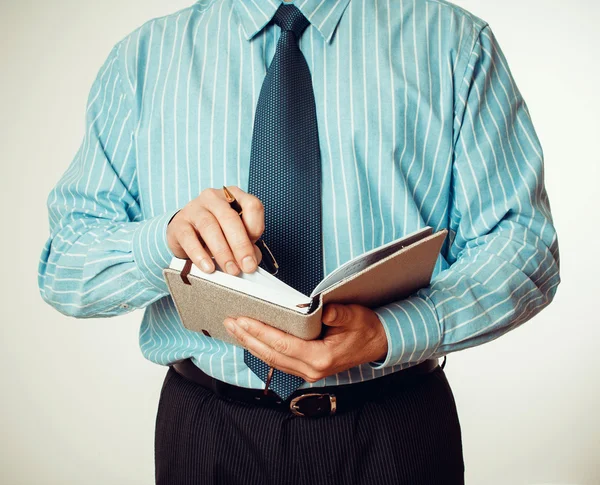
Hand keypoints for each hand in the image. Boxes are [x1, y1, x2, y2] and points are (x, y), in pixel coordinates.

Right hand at [167, 186, 262, 274]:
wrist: (186, 232)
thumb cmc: (217, 232)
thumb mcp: (235, 235)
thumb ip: (248, 245)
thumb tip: (252, 261)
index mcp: (234, 196)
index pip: (252, 205)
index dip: (256, 227)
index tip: (254, 248)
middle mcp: (214, 198)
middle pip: (230, 218)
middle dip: (241, 245)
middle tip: (247, 267)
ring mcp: (194, 208)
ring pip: (210, 227)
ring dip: (223, 252)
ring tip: (230, 270)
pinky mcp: (179, 223)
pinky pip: (189, 238)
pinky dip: (200, 255)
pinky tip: (208, 267)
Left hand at [223, 303, 388, 382]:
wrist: (378, 344)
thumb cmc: (366, 329)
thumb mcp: (356, 316)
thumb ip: (339, 314)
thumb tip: (321, 310)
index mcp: (321, 357)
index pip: (283, 344)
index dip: (260, 332)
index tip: (242, 320)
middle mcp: (311, 369)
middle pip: (271, 355)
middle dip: (248, 338)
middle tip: (229, 322)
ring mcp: (308, 372)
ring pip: (272, 360)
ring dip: (251, 344)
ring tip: (234, 328)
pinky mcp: (306, 369)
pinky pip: (278, 361)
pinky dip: (262, 349)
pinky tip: (251, 339)